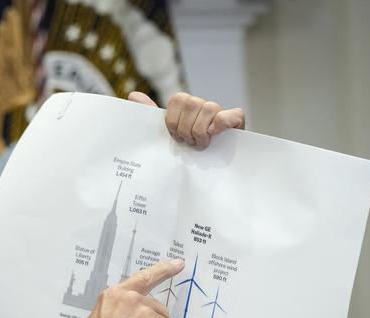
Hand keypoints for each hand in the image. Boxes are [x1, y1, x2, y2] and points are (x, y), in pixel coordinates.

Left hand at [128, 91, 244, 149]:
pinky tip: (214, 136)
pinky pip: (232, 114)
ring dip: (201, 132)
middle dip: (185, 129)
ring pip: (209, 108)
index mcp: (188, 107)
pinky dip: (220, 124)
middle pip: (191, 103)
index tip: (175, 137)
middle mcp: (204, 105)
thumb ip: (151, 114)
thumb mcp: (168, 135)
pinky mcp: (237, 120)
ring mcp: (222, 111)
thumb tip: (133, 95)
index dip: (173, 121)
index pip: (177, 100)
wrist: (212, 170)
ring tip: (200, 145)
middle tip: (188, 143)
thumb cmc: (187, 152)